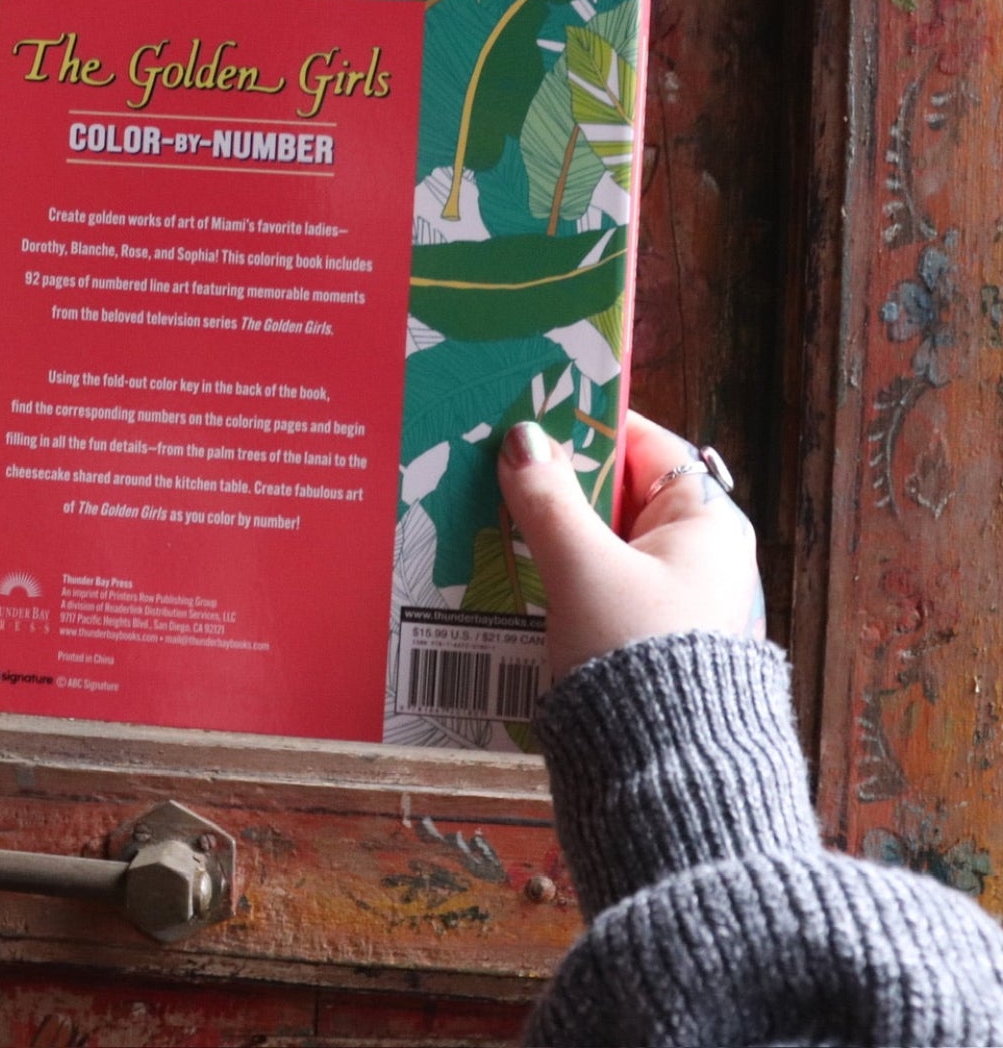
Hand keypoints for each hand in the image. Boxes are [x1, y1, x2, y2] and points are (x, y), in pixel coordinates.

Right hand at [497, 410, 763, 681]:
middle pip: (616, 495)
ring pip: (598, 543)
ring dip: (547, 531)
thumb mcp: (582, 568)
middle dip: (556, 482)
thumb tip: (523, 437)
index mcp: (706, 524)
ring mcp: (670, 603)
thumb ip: (548, 499)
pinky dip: (553, 574)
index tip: (530, 413)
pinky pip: (592, 586)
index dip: (589, 426)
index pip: (646, 446)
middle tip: (491, 463)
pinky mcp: (642, 644)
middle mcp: (697, 558)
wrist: (659, 778)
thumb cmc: (635, 656)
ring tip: (485, 511)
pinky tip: (504, 570)